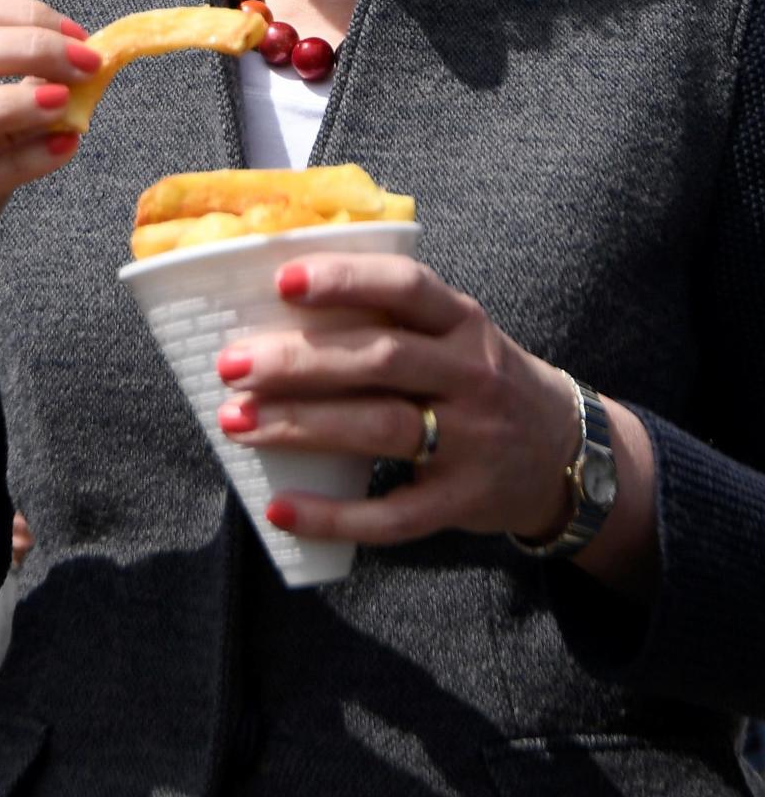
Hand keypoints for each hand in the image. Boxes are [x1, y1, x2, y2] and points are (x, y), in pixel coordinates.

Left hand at [216, 252, 578, 547]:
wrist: (564, 453)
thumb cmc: (483, 379)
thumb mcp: (458, 333)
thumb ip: (393, 318)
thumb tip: (281, 303)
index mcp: (464, 321)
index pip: (406, 287)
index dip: (346, 280)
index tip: (282, 280)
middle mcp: (471, 375)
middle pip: (379, 360)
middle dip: (299, 361)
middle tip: (232, 363)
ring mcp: (470, 441)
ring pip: (379, 428)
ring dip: (301, 426)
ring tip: (238, 421)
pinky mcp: (461, 501)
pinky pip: (392, 514)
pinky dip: (333, 515)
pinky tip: (281, 509)